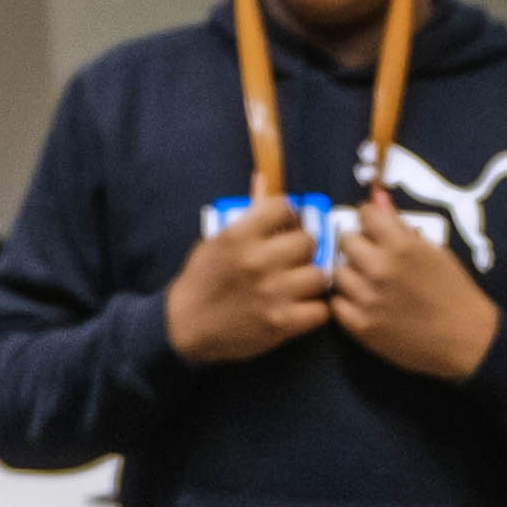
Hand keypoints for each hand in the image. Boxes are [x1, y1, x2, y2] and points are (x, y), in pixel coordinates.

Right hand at [163, 196, 332, 364]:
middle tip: (295, 258)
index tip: (286, 226)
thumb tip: (262, 180)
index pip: (285, 207)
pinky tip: (301, 307)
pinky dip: (314, 310)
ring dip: (311, 279)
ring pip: (319, 274)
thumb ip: (246, 214)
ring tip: (299, 284)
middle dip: (303, 248)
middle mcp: (257, 261)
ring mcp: (272, 293)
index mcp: (239, 235)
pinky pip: (320, 310)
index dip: (290, 215)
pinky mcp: (281, 323)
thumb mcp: (218, 241)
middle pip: (309, 240)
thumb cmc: (202, 279)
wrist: (185, 325)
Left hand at [331, 192, 503, 380]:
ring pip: (338, 272)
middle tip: (371, 257)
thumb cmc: (456, 293)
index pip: (365, 214)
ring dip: (351, 274)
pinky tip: (363, 302)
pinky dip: (347, 301)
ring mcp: (368, 299)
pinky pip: (336, 304)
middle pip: (346, 241)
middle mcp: (380, 269)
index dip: (371, 220)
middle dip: (359, 245)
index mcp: (402, 246)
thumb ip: (402, 228)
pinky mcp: (361, 327)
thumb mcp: (435, 252)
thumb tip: (377, 200)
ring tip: (368, 283)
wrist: (467, 341)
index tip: (375, 229)